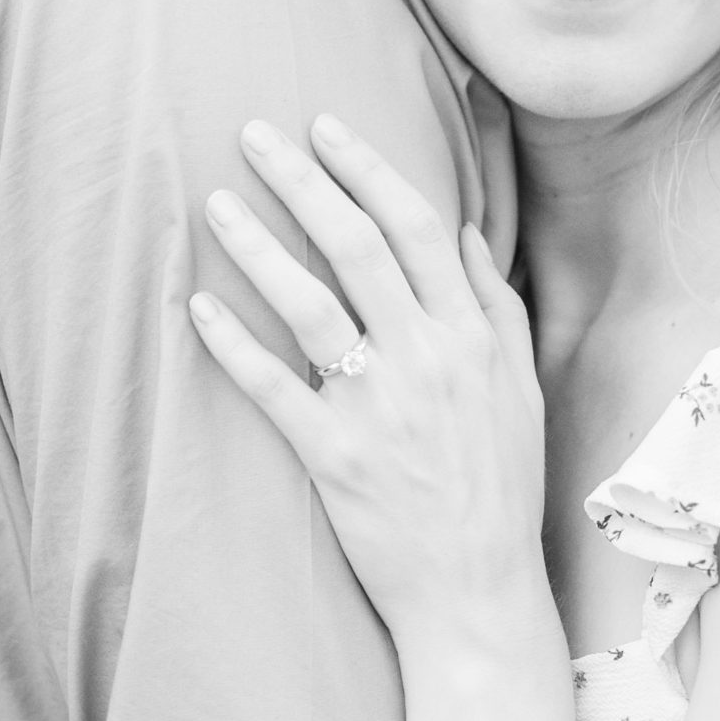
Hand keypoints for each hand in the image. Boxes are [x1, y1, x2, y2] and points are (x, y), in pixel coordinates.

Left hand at [191, 115, 546, 646]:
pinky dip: (234, 345)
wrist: (478, 593)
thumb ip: (497, 309)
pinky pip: (275, 387)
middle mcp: (429, 361)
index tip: (326, 127)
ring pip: (310, 305)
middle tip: (254, 134)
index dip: (368, 168)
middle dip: (304, 180)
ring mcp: (380, 409)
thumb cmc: (500, 492)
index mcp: (474, 338)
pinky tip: (198, 306)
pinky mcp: (334, 458)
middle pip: (358, 246)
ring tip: (215, 203)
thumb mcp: (521, 391)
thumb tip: (464, 234)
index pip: (418, 227)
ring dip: (257, 246)